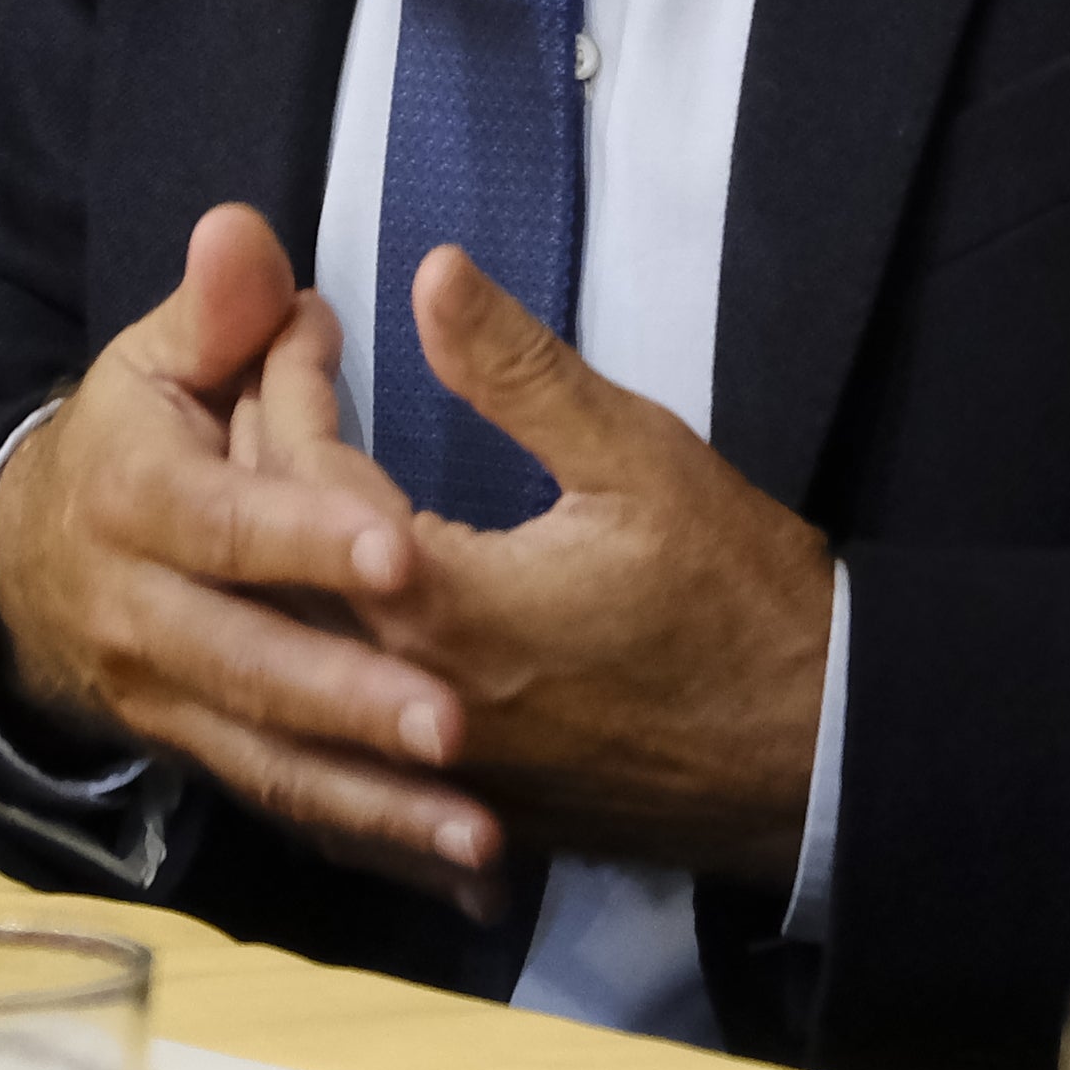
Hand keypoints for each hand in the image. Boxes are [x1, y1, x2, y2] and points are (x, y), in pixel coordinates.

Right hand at [0, 202, 507, 909]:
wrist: (32, 569)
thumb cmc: (132, 443)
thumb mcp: (154, 360)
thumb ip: (217, 306)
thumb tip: (246, 232)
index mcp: (140, 503)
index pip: (228, 524)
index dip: (307, 538)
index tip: (398, 555)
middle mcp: (149, 618)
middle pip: (252, 665)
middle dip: (352, 701)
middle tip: (455, 723)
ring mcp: (175, 705)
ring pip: (275, 764)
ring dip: (376, 805)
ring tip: (478, 830)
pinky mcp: (210, 758)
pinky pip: (294, 813)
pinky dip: (374, 850)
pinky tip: (463, 878)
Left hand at [327, 249, 834, 884]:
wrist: (816, 756)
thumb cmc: (738, 598)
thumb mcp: (637, 457)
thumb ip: (519, 370)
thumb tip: (430, 271)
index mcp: (439, 603)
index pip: (301, 477)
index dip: (287, 381)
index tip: (300, 317)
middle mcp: (405, 696)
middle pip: (268, 570)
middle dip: (252, 457)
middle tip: (267, 370)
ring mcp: (425, 763)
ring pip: (292, 650)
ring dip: (271, 553)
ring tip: (278, 464)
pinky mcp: (456, 798)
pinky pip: (340, 720)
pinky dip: (308, 643)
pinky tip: (306, 600)